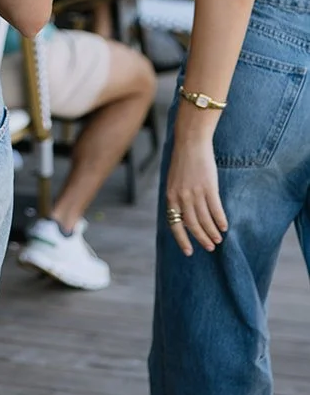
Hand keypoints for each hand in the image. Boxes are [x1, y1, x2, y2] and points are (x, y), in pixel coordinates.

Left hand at [165, 128, 226, 254]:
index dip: (182, 240)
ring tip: (218, 240)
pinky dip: (220, 220)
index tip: (189, 252)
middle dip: (201, 239)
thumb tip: (184, 217)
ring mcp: (195, 192)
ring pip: (205, 220)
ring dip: (212, 232)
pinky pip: (215, 209)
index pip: (175, 224)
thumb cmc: (183, 161)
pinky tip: (225, 227)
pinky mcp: (208, 187)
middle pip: (192, 225)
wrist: (190, 142)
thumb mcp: (174, 181)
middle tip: (210, 247)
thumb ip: (177, 198)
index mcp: (171, 196)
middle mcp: (181, 197)